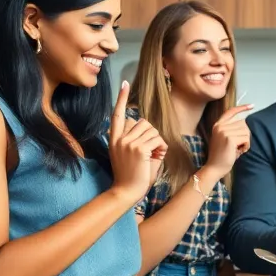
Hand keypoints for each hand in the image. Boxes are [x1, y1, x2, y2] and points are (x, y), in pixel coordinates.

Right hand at [108, 82, 166, 202]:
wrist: (126, 192)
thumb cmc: (131, 175)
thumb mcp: (129, 153)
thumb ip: (135, 138)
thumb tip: (143, 124)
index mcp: (114, 138)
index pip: (117, 114)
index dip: (122, 99)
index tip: (124, 84)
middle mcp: (119, 138)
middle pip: (144, 123)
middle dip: (152, 135)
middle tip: (151, 152)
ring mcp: (127, 143)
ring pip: (152, 131)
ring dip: (158, 143)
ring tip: (152, 156)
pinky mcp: (138, 148)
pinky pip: (157, 140)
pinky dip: (161, 148)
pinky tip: (156, 158)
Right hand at [204, 104, 252, 175]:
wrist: (215, 167)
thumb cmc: (223, 155)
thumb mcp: (224, 138)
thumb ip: (232, 129)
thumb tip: (245, 122)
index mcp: (218, 125)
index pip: (231, 112)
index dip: (242, 108)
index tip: (252, 106)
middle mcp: (220, 126)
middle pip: (243, 123)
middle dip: (245, 135)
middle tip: (238, 146)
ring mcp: (224, 132)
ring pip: (246, 131)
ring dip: (246, 141)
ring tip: (238, 149)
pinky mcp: (230, 139)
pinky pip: (246, 138)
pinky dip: (246, 146)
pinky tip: (239, 151)